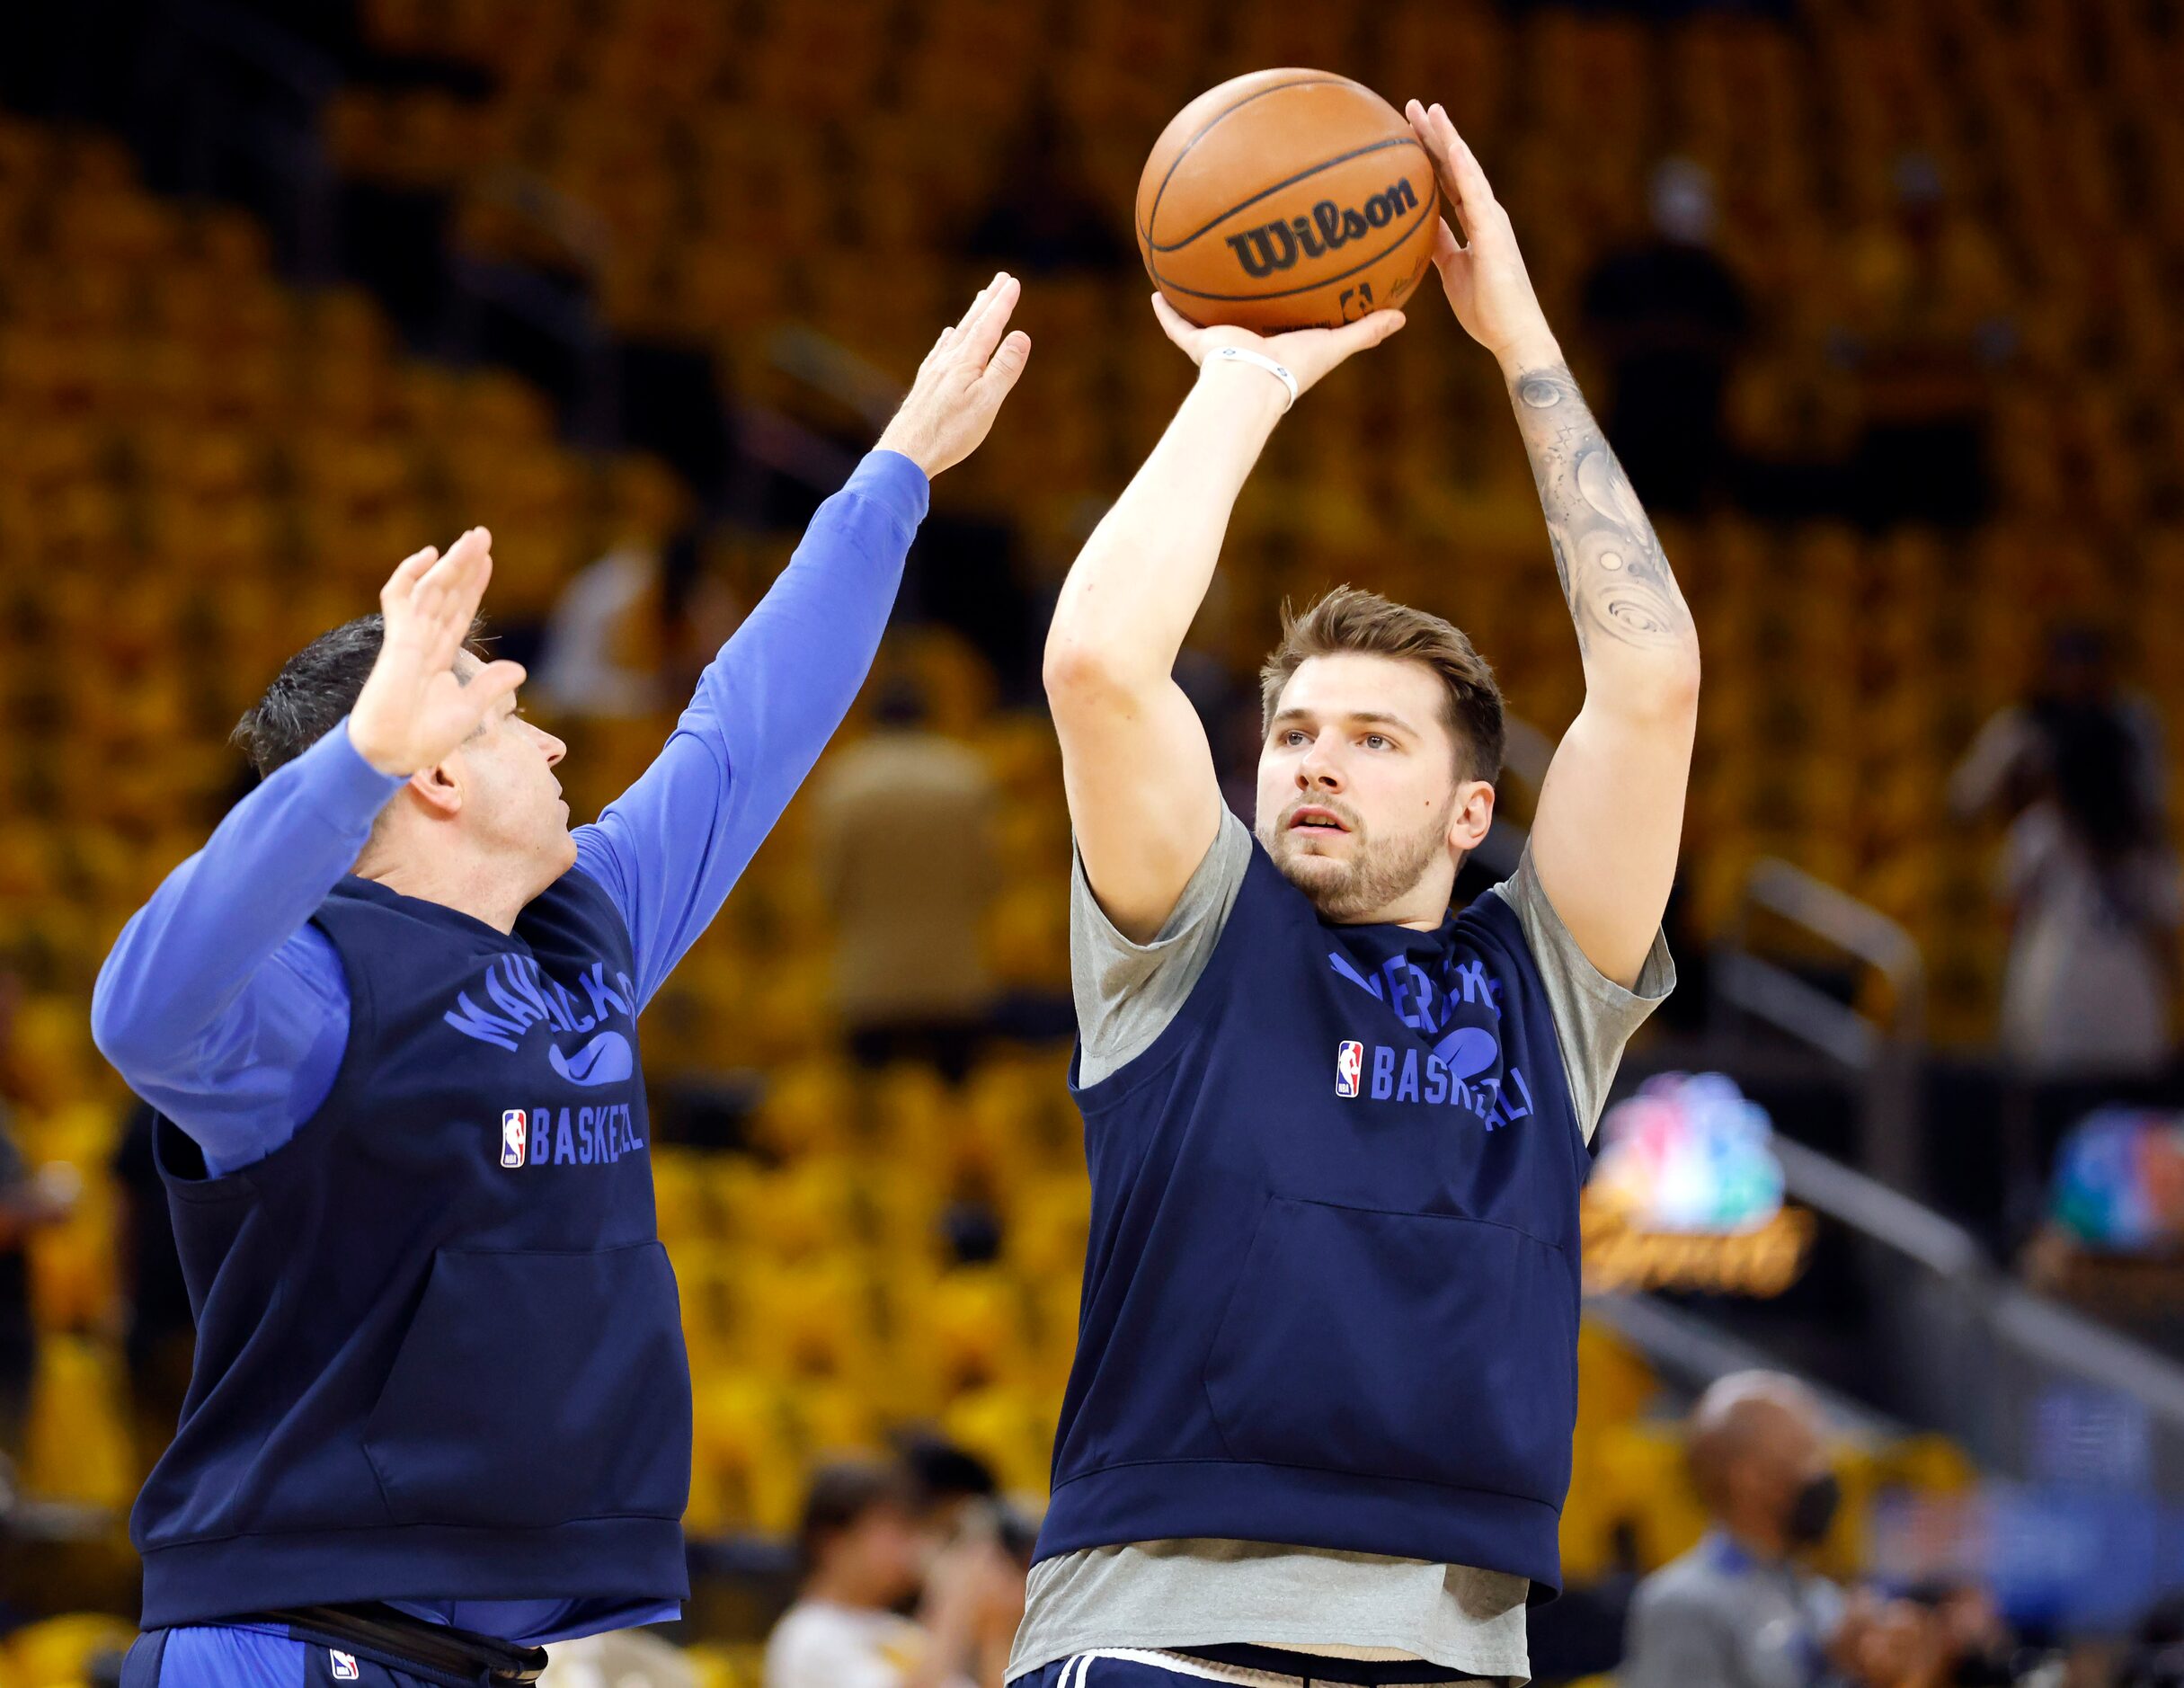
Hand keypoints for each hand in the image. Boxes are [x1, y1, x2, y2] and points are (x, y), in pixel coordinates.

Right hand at [348, 528, 525, 776]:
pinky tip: (428, 555)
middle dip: (465, 564)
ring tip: (472, 539)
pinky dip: (410, 575)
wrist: (391, 754)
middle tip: (482, 534)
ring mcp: (409, 638)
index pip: (460, 611)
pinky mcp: (397, 641)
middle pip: (448, 592)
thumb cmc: (423, 738)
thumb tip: (519, 668)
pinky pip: (400, 600)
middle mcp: (424, 640)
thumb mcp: (468, 710)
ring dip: (451, 563)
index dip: (473, 586)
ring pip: (432, 589)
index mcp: (439, 655)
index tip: (487, 561)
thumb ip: (489, 686)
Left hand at [876, 272, 1032, 477]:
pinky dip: (948, 339)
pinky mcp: (925, 387)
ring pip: (956, 336)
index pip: (989, 326)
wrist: (906, 453)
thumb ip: (1004, 369)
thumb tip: (1021, 335)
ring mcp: (934, 372)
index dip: (1002, 304)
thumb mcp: (986, 403)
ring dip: (971, 316)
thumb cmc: (949, 433)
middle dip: (988, 301)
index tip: (1013, 283)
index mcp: (966, 363)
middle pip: (972, 324)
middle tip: (1001, 279)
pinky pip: (939, 352)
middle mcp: (948, 361)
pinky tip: (947, 337)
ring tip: (980, 300)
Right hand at [1151, 293, 1404, 399]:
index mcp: (1279, 344)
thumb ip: (1366, 330)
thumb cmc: (1295, 367)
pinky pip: (1177, 325)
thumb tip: (1403, 316)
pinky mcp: (1199, 343)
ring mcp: (1221, 343)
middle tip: (1241, 269)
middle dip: (1241, 299)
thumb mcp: (1336, 344)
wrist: (1254, 381)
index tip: (1289, 285)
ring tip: (1191, 271)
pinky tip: (1155, 290)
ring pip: (1206, 318)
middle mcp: (1249, 343)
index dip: (1287, 305)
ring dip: (1198, 300)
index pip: (1284, 321)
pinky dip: (1166, 311)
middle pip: (1244, 317)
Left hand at [1404, 100, 1560, 372]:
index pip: (1447, 180)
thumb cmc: (1485, 309)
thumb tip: (1419, 228)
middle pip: (1455, 166)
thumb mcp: (1451, 270)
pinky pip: (1476, 195)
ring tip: (1429, 111)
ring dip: (1447, 138)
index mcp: (1475, 222)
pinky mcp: (1494, 232)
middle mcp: (1485, 213)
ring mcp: (1491, 219)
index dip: (1429, 154)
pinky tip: (1450, 146)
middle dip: (1433, 135)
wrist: (1513, 334)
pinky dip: (1463, 168)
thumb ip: (1438, 245)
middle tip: (1411, 106)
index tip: (1408, 130)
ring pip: (1466, 170)